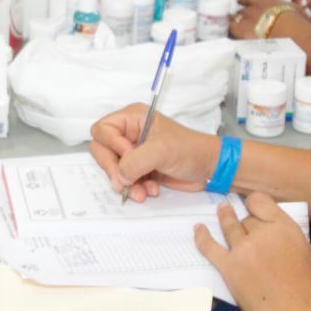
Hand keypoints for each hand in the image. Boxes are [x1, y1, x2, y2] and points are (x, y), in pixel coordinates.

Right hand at [87, 102, 219, 202]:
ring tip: (142, 192)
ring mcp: (133, 152)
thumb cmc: (189, 150)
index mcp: (133, 118)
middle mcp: (129, 133)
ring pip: (113, 169)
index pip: (103, 130)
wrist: (208, 168)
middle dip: (114, 169)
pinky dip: (135, 188)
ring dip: (126, 183)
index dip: (111, 145)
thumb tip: (119, 177)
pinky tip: (150, 190)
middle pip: (102, 151)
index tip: (129, 156)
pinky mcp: (139, 168)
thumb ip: (135, 161)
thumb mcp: (161, 151)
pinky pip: (125, 180)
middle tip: (123, 184)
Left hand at [195, 194, 310, 310]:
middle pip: (246, 219)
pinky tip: (198, 229)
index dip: (256, 203)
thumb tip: (309, 249)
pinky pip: (209, 247)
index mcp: (285, 228)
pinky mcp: (228, 267)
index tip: (253, 207)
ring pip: (229, 227)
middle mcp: (262, 233)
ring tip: (222, 210)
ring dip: (224, 217)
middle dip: (246, 221)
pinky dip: (202, 237)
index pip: (262, 202)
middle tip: (243, 223)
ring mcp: (243, 249)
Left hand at [231, 0, 307, 41]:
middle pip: (241, 11)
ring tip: (232, 30)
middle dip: (239, 16)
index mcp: (266, 2)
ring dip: (233, 25)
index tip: (239, 1)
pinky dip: (232, 36)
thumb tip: (294, 11)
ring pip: (233, 22)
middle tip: (239, 21)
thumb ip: (290, 9)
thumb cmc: (300, 25)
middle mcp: (254, 10)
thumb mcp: (296, 10)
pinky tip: (232, 39)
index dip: (243, 0)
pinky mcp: (244, 36)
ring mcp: (247, 22)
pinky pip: (232, 34)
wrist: (294, 37)